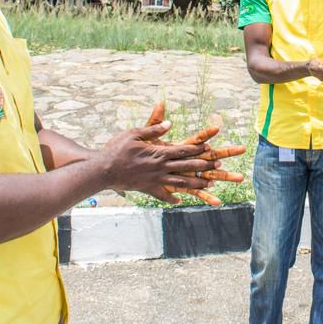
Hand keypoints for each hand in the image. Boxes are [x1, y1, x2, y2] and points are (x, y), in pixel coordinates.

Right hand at [99, 123, 219, 203]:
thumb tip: (170, 123)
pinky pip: (162, 195)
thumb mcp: (135, 134)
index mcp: (158, 153)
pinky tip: (179, 200)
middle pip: (186, 167)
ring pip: (179, 183)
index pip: (182, 150)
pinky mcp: (147, 189)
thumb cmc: (117, 149)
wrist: (104, 170)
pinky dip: (171, 198)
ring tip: (208, 184)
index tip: (209, 148)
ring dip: (195, 183)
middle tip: (218, 166)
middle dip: (203, 166)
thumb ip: (154, 128)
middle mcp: (160, 168)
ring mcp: (155, 180)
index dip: (196, 149)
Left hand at [142, 102, 245, 204]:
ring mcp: (191, 174)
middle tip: (243, 148)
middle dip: (228, 152)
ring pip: (211, 175)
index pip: (198, 139)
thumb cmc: (148, 154)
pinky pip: (197, 193)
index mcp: (184, 149)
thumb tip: (159, 102)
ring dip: (226, 176)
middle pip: (212, 156)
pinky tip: (218, 202)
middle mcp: (192, 161)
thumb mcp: (149, 138)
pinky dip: (207, 197)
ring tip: (241, 177)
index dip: (206, 133)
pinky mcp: (185, 186)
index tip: (216, 127)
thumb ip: (155, 122)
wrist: (144, 171)